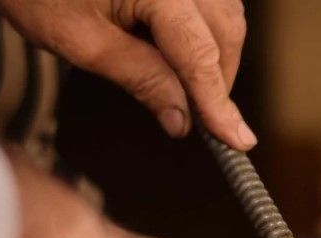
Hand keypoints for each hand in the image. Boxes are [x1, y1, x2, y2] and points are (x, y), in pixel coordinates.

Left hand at [0, 0, 254, 148]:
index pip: (200, 54)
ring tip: (191, 90)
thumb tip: (181, 119)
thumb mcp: (83, 43)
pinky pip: (209, 0)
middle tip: (204, 121)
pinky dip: (206, 30)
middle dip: (219, 79)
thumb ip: (141, 78)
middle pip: (225, 31)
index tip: (237, 141)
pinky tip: (185, 54)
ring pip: (225, 14)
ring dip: (216, 55)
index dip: (219, 102)